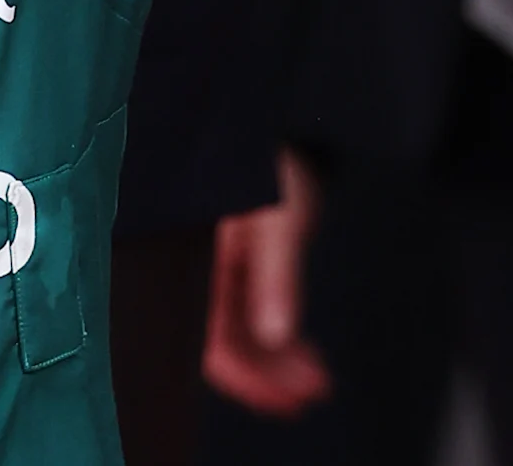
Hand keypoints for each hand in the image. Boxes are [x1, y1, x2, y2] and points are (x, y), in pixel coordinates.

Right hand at [201, 150, 329, 415]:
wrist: (249, 112)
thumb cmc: (258, 155)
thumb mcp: (278, 220)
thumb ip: (276, 279)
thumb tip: (278, 335)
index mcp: (198, 265)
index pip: (216, 344)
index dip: (252, 380)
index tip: (289, 400)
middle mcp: (200, 271)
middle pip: (228, 344)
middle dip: (270, 374)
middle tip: (309, 393)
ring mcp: (214, 267)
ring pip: (241, 330)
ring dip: (277, 356)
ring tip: (314, 377)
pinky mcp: (230, 258)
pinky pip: (246, 307)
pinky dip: (274, 329)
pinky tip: (299, 347)